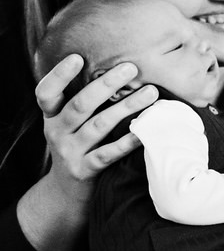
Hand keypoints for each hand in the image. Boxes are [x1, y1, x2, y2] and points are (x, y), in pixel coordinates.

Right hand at [36, 55, 156, 196]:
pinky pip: (108, 154)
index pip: (46, 93)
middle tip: (131, 68)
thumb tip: (118, 72)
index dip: (59, 75)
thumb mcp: (69, 125)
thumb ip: (83, 103)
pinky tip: (144, 131)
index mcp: (51, 117)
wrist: (66, 192)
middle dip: (106, 84)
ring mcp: (69, 152)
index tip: (77, 57)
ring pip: (99, 126)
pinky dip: (127, 141)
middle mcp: (56, 132)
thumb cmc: (77, 147)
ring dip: (126, 107)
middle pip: (80, 105)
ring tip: (150, 92)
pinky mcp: (84, 170)